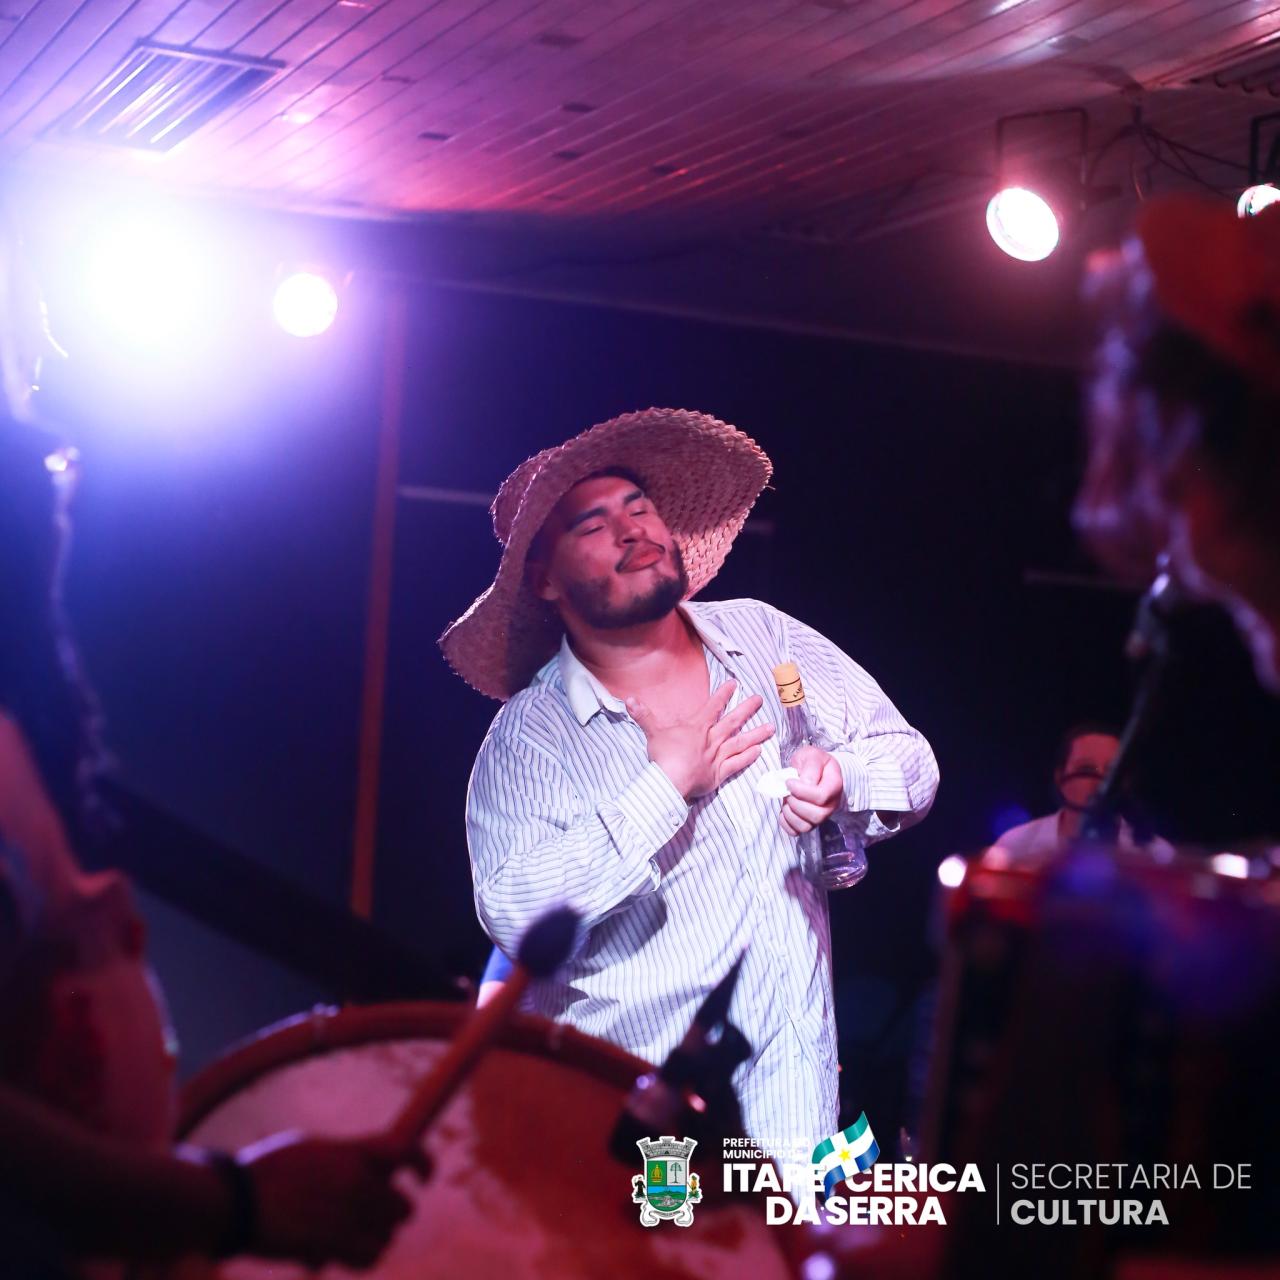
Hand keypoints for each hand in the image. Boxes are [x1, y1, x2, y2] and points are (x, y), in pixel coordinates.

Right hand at [239, 1130, 429, 1267]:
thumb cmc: (267, 1172)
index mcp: (354, 1150)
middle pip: (402, 1205)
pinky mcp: (333, 1243)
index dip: (425, 1165)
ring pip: (387, 1235)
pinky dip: (362, 1259)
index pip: (408, 1151)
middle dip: (393, 1215)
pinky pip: (368, 1257)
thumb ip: (346, 1158)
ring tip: (352, 1238)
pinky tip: (346, 1256)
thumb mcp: (312, 1149)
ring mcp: (347, 1213)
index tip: (425, 1179)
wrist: (235, 1200)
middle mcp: (358, 1180)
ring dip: (375, 1239)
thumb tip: (370, 1173)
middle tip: (373, 1220)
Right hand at [626, 681, 774, 799]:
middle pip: (732, 721)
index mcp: (697, 727)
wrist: (671, 779)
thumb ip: (643, 715)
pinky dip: (748, 758)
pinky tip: (759, 752)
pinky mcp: (719, 774)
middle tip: (760, 699)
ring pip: (741, 742)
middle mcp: (711, 739)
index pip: (713, 706)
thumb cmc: (663, 755)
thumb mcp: (652, 732)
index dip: (724, 694)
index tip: (735, 684)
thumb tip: (629, 699)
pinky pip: (737, 764)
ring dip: (756, 734)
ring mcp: (717, 756)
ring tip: (771, 727)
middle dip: (746, 709)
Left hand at [780, 745, 844, 835]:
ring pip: (807, 826)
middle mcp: (831, 804)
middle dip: (796, 804)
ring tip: (787, 800)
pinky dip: (786, 823)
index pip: (821, 796)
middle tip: (788, 792)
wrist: (815, 770)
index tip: (789, 782)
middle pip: (817, 815)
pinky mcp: (808, 822)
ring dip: (790, 814)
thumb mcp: (812, 755)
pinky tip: (784, 810)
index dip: (801, 791)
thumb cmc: (814, 762)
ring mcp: (820, 815)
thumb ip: (810, 766)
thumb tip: (804, 783)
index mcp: (834, 785)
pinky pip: (796, 831)